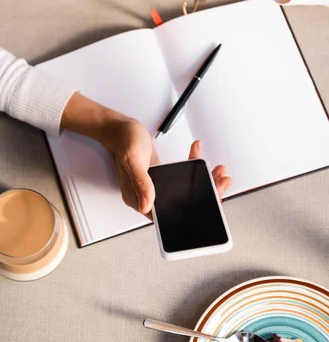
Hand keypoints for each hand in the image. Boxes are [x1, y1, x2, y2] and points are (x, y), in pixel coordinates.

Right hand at [101, 117, 231, 217]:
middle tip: (222, 182)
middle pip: (182, 202)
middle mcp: (147, 196)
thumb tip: (147, 206)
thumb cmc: (123, 141)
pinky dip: (193, 166)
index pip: (170, 212)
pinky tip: (198, 154)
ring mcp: (155, 187)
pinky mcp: (160, 177)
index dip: (193, 210)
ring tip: (218, 172)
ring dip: (204, 180)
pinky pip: (182, 177)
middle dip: (206, 193)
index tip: (213, 201)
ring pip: (185, 190)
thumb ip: (141, 182)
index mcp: (139, 199)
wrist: (119, 128)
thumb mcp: (134, 160)